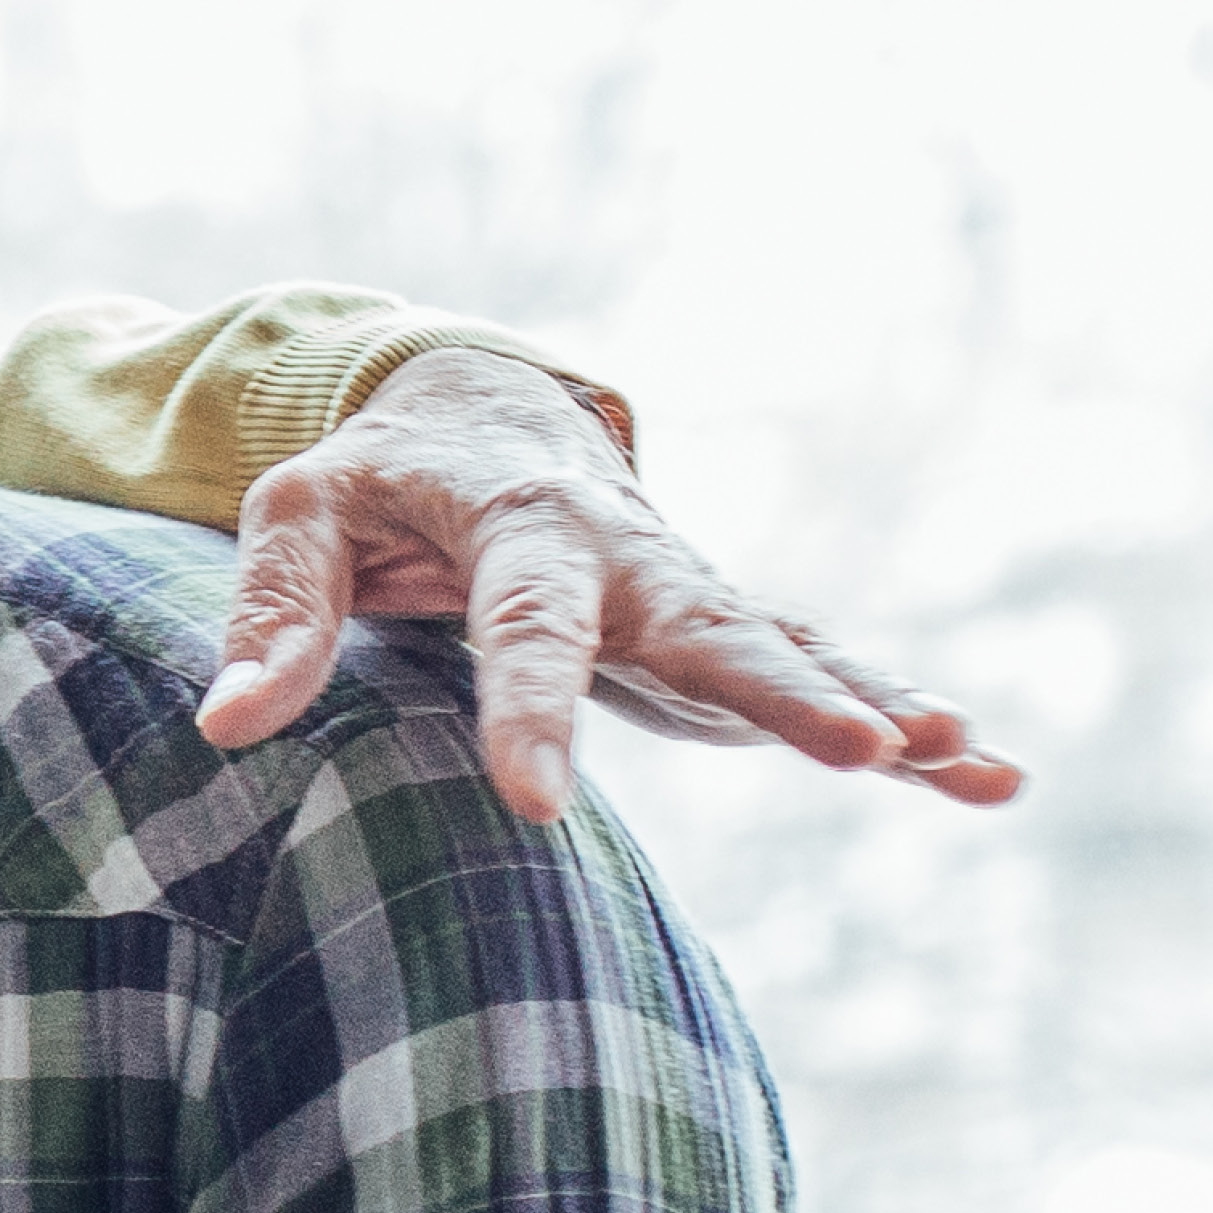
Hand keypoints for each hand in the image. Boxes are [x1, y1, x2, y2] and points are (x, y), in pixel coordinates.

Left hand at [207, 347, 1024, 821]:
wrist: (485, 413)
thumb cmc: (379, 475)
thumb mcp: (300, 512)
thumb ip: (272, 609)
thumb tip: (226, 724)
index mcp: (518, 525)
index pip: (523, 624)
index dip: (528, 708)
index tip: (534, 800)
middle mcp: (626, 556)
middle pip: (706, 626)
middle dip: (779, 689)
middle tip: (860, 749)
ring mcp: (685, 592)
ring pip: (785, 648)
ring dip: (873, 701)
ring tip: (962, 756)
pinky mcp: (715, 628)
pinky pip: (812, 668)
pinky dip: (898, 716)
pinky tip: (986, 775)